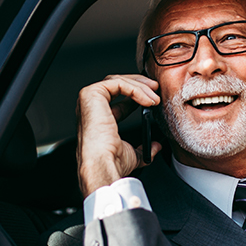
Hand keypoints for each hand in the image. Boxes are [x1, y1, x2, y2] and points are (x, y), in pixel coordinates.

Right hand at [76, 74, 163, 196]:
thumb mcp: (133, 154)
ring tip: (155, 98)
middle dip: (140, 84)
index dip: (137, 94)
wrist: (103, 164)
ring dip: (141, 87)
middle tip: (156, 89)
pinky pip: (118, 84)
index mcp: (98, 118)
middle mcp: (91, 107)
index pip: (118, 97)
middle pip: (117, 84)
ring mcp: (89, 99)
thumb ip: (144, 149)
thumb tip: (156, 146)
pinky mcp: (91, 94)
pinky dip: (136, 89)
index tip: (153, 99)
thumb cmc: (111, 161)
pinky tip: (148, 100)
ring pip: (118, 81)